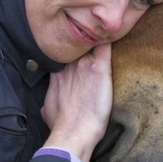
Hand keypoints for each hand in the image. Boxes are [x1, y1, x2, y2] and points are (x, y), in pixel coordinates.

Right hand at [41, 43, 112, 161]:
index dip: (72, 50)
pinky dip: (109, 39)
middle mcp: (69, 65)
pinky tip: (115, 32)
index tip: (78, 49)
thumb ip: (51, 96)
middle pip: (78, 44)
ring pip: (91, 41)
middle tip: (94, 36)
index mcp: (57, 73)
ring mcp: (84, 64)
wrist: (73, 132)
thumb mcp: (47, 107)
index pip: (65, 54)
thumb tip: (51, 100)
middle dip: (84, 40)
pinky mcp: (99, 67)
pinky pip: (106, 46)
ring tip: (106, 29)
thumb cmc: (60, 125)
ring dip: (98, 36)